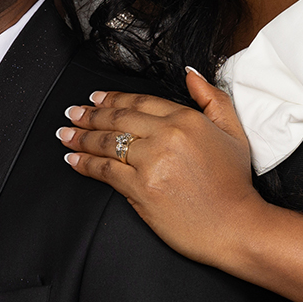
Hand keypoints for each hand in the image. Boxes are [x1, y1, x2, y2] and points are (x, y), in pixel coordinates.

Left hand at [56, 68, 266, 266]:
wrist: (236, 226)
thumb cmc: (235, 185)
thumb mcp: (233, 132)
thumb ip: (212, 99)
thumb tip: (191, 75)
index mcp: (186, 119)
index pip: (140, 102)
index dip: (113, 99)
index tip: (96, 98)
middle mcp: (166, 136)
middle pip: (118, 119)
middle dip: (90, 115)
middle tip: (72, 113)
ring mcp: (151, 162)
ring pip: (107, 143)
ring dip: (81, 136)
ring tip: (66, 133)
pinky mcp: (140, 188)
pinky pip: (105, 170)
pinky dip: (85, 163)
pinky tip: (73, 158)